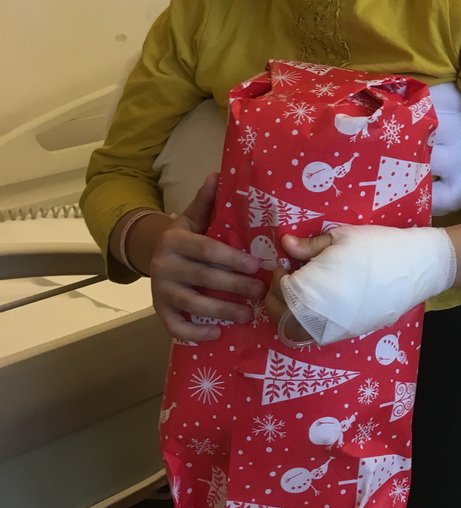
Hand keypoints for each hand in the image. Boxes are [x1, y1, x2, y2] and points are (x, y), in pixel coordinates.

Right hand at [145, 174, 265, 340]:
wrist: (152, 253)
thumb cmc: (185, 235)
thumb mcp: (192, 216)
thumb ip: (206, 200)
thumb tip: (218, 174)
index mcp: (175, 239)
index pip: (206, 249)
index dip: (232, 258)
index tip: (256, 264)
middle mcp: (164, 265)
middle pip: (204, 278)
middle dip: (235, 286)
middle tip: (261, 292)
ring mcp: (160, 290)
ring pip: (192, 304)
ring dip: (222, 311)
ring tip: (248, 315)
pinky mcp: (158, 310)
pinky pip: (174, 326)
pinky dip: (195, 333)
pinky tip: (217, 333)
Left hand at [279, 224, 456, 344]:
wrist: (416, 267)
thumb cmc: (377, 246)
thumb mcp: (341, 238)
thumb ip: (309, 245)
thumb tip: (285, 244)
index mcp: (315, 291)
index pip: (280, 294)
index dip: (276, 280)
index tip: (283, 265)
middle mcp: (322, 318)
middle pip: (283, 319)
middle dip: (278, 299)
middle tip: (287, 279)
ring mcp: (337, 329)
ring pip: (299, 332)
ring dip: (290, 314)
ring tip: (300, 292)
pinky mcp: (351, 333)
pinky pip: (318, 334)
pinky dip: (308, 321)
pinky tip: (319, 301)